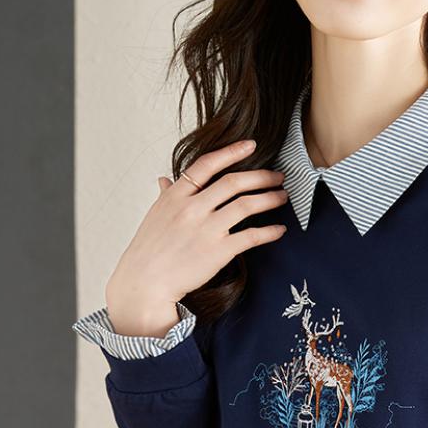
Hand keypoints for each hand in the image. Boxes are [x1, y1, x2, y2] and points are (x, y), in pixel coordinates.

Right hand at [105, 138, 288, 334]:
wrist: (145, 282)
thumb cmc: (149, 250)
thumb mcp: (155, 216)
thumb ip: (166, 195)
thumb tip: (164, 180)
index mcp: (177, 195)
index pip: (207, 164)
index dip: (232, 152)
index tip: (251, 145)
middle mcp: (193, 208)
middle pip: (234, 182)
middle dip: (261, 176)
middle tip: (278, 176)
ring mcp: (206, 229)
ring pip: (246, 205)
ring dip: (270, 199)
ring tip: (282, 197)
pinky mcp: (219, 251)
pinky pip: (251, 236)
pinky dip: (270, 232)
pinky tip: (279, 230)